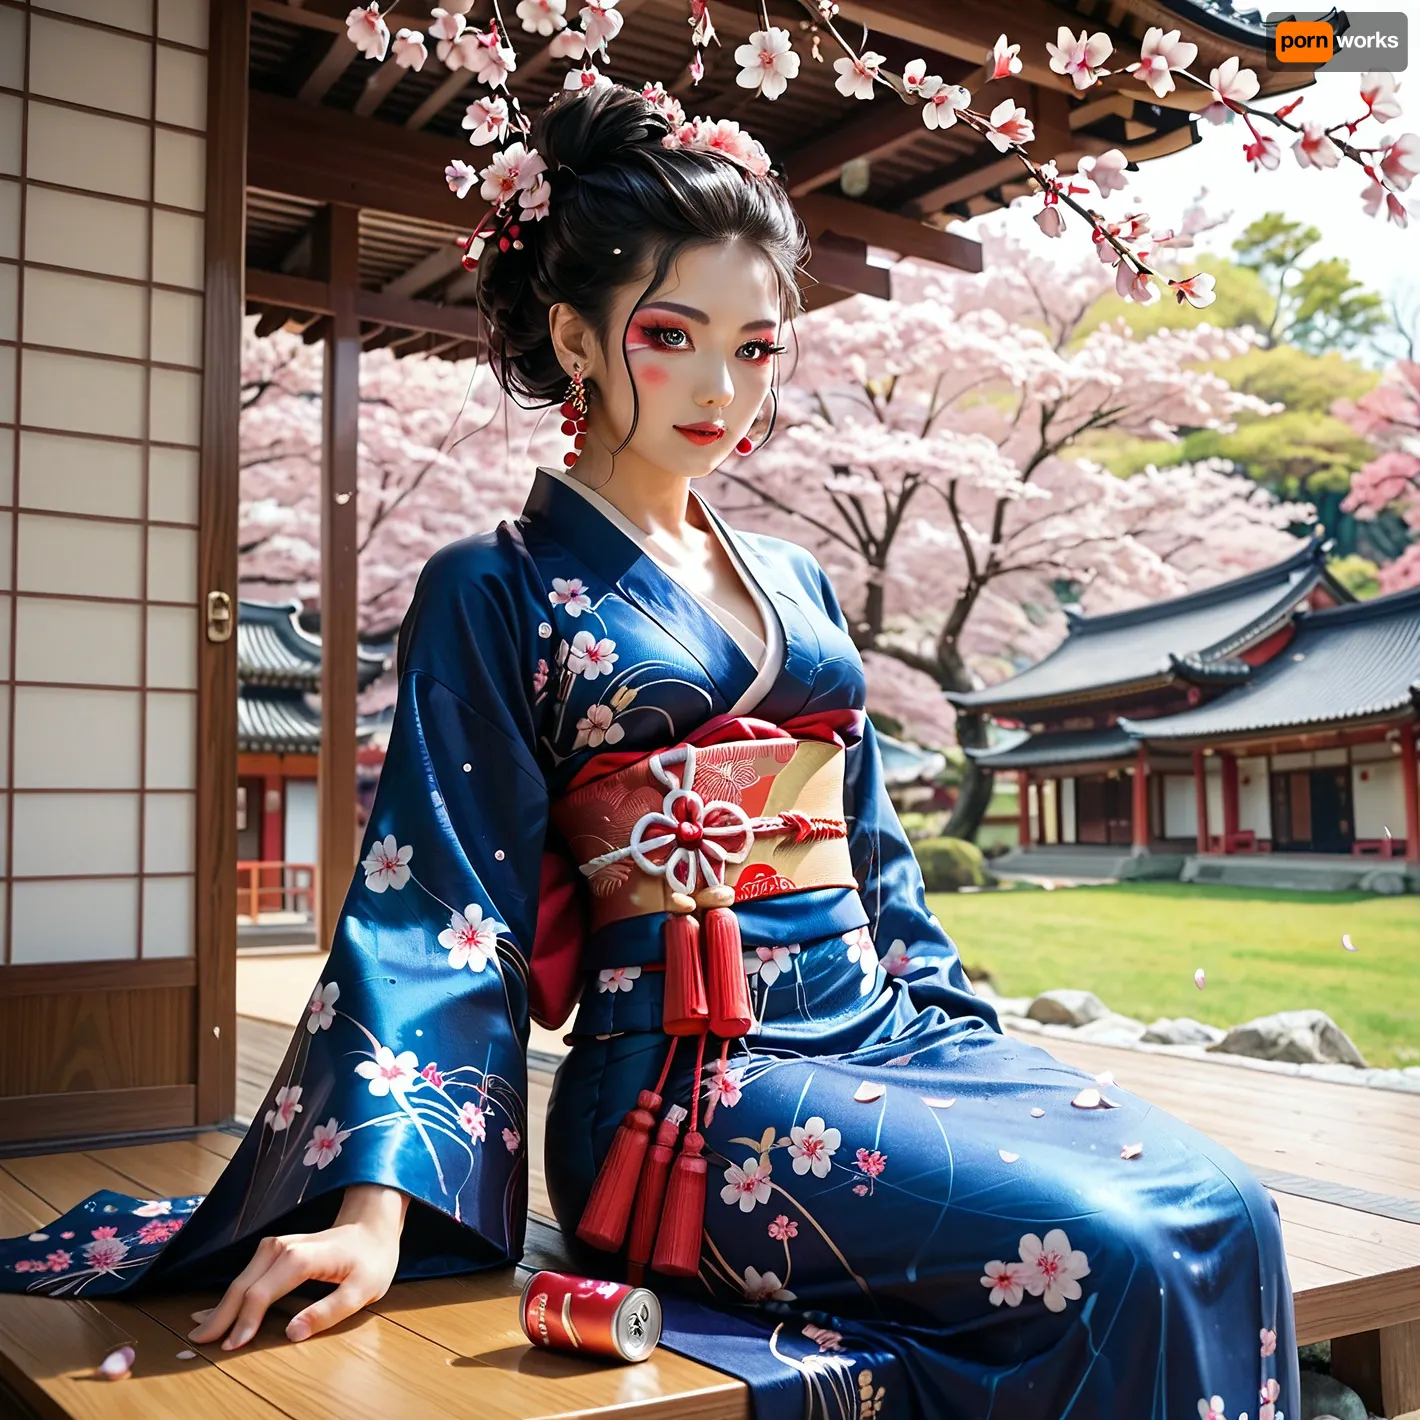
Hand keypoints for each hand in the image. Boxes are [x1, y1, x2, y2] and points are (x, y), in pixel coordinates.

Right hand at [188, 1184, 408, 1349]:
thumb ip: (328, 1312)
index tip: (232, 1347)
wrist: (373, 1226)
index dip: (245, 1320)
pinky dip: (232, 1293)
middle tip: (199, 1343)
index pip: (262, 1292)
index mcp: (303, 1258)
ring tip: (201, 1331)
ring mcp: (278, 1244)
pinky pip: (248, 1273)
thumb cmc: (371, 1260)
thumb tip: (291, 1334)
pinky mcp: (276, 1249)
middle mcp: (284, 1247)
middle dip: (222, 1314)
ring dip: (222, 1304)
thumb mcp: (363, 1290)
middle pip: (244, 1284)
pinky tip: (220, 1309)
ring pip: (242, 1277)